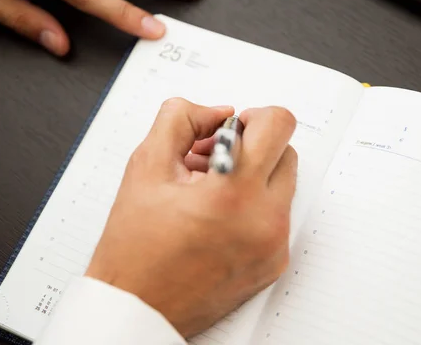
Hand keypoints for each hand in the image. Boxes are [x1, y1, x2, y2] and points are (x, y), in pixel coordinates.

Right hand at [85, 98, 297, 337]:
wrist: (138, 307)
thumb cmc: (135, 248)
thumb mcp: (145, 166)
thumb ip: (181, 120)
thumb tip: (219, 112)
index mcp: (234, 192)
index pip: (279, 125)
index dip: (255, 117)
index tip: (233, 129)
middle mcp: (264, 220)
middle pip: (285, 153)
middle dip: (252, 147)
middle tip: (215, 158)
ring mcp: (274, 246)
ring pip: (283, 185)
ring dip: (254, 176)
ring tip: (210, 189)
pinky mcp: (274, 264)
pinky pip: (278, 218)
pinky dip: (255, 208)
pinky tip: (218, 217)